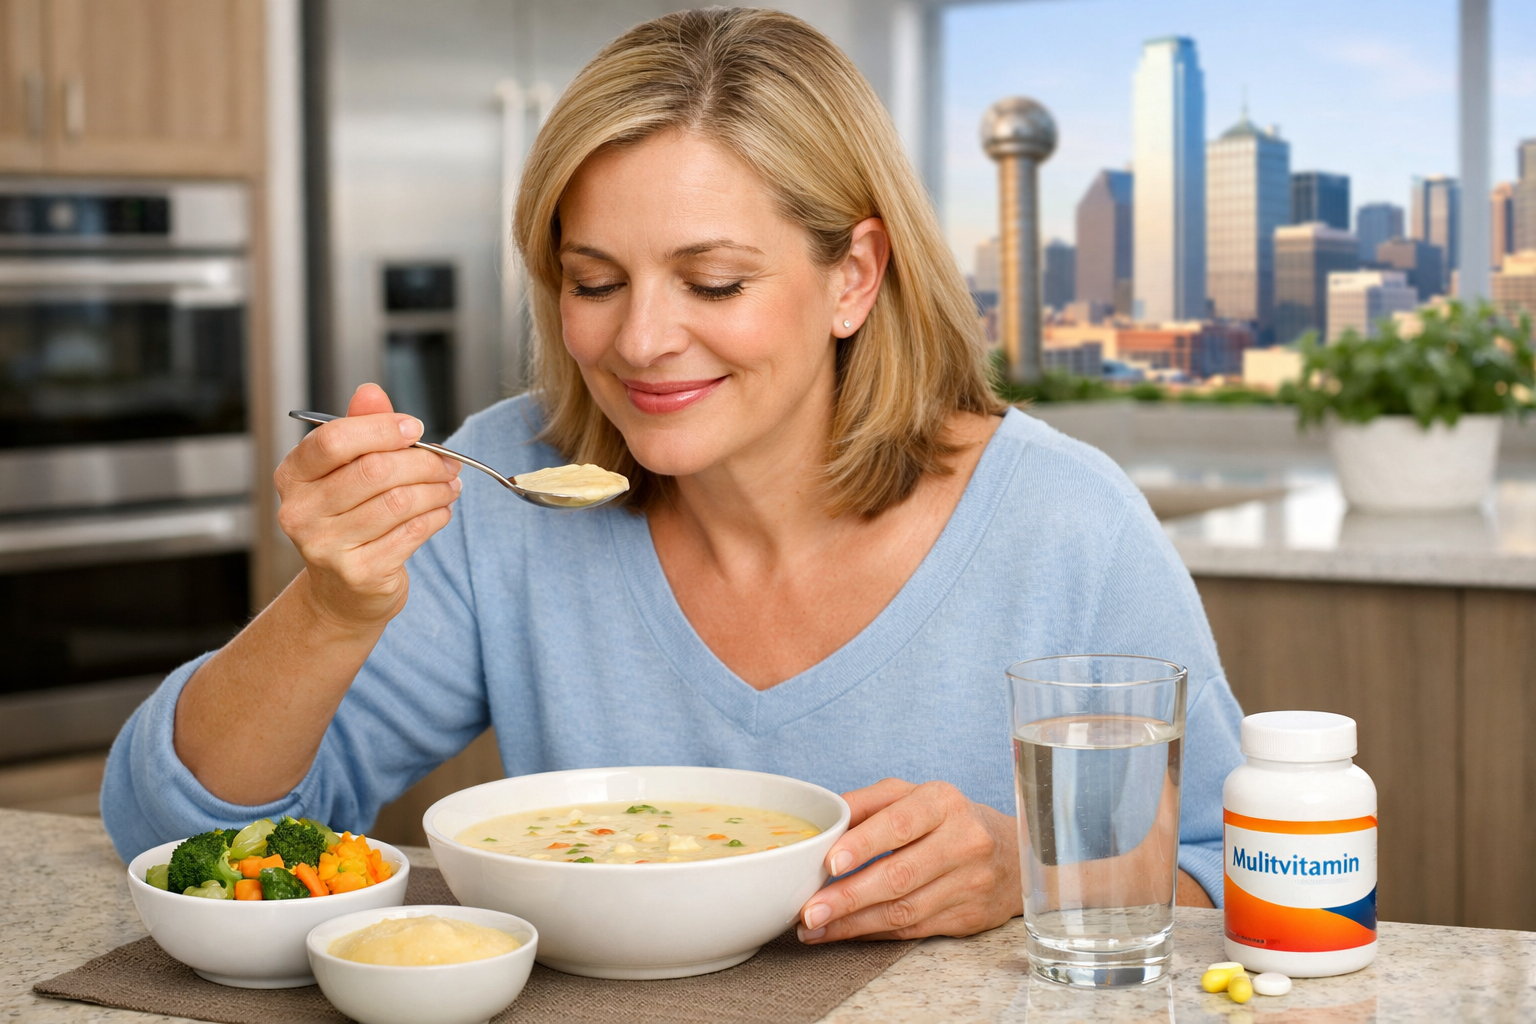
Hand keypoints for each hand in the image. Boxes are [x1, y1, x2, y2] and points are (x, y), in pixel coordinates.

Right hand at [274, 383, 461, 627]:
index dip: (381, 429)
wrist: (342, 593)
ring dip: (436, 489)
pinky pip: (411, 534)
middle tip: (449, 461)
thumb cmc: (348, 521)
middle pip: (374, 470)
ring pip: (398, 502)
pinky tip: (441, 511)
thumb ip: (360, 428)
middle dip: (423, 461)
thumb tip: (371, 391)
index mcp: (294, 476)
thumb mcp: (347, 471)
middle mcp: (301, 512)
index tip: (415, 429)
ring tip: (450, 485)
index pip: (334, 440)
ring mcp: (326, 547)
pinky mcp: (358, 573)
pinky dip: (435, 517)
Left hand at [797, 778, 1020, 942]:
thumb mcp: (914, 796)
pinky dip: (873, 933)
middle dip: (848, 897)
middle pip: (899, 875)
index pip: (899, 824)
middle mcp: (962, 841)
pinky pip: (913, 929)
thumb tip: (824, 822)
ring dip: (854, 923)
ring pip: (904, 910)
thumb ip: (868, 803)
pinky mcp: (968, 917)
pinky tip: (844, 932)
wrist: (1014, 856)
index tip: (830, 862)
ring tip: (815, 927)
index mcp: (942, 803)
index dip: (864, 844)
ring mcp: (969, 883)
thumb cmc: (949, 820)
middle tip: (810, 910)